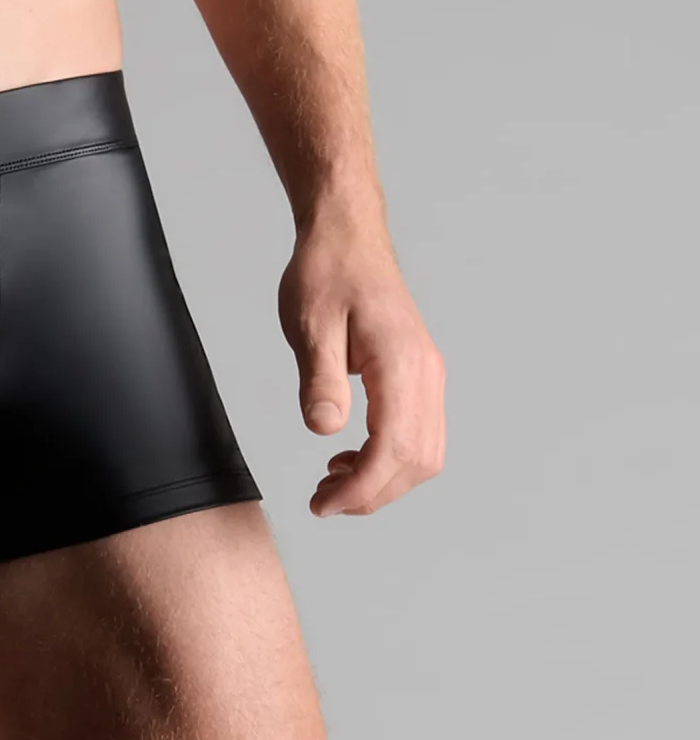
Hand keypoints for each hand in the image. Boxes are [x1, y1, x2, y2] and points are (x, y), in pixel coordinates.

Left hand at [277, 207, 445, 516]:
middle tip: (323, 501)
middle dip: (373, 493)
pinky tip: (349, 456)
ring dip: (383, 480)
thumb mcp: (311, 323)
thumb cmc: (327, 271)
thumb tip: (325, 430)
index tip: (324, 504)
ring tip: (333, 483)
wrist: (346, 234)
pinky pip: (418, 433)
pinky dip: (390, 458)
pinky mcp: (419, 375)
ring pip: (424, 453)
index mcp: (401, 361)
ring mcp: (428, 374)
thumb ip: (320, 378)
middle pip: (418, 460)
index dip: (362, 487)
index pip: (395, 447)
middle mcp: (426, 372)